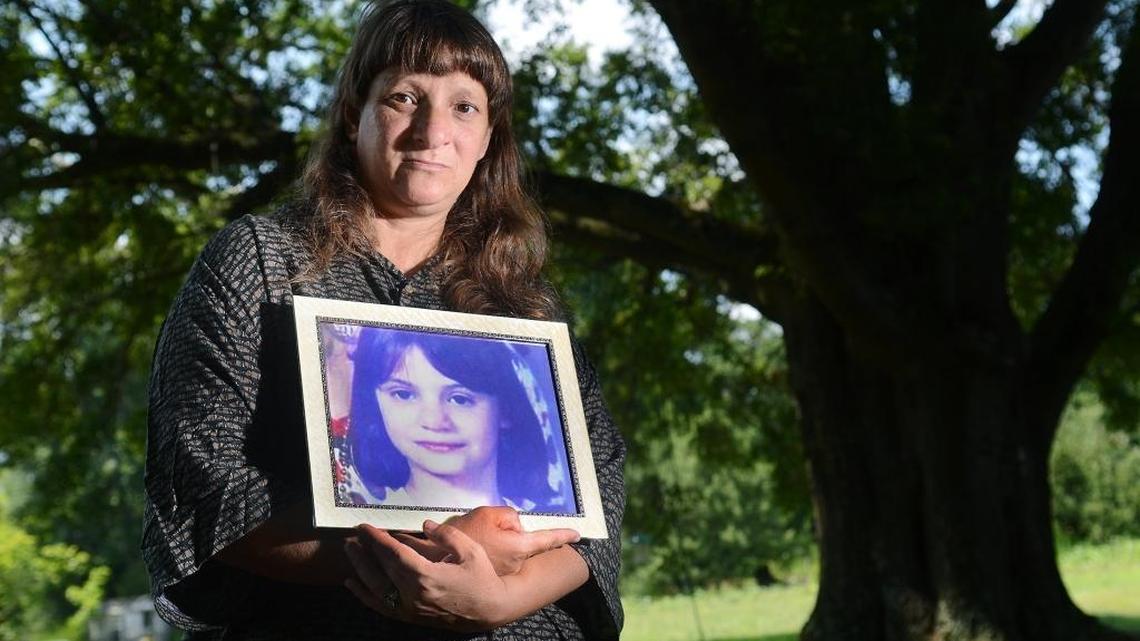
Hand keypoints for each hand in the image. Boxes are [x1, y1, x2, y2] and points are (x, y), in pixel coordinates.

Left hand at [344, 522, 509, 630]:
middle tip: (353, 535)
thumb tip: (424, 524)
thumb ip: (446, 535)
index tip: (365, 527)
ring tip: (350, 551)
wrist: (490, 609)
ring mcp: (409, 608)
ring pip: (375, 588)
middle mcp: (413, 594)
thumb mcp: (470, 550)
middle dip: (364, 550)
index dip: (377, 539)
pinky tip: (353, 583)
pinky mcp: (410, 616)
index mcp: (426, 576)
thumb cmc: (482, 578)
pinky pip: (380, 606)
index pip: (393, 554)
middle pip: (380, 569)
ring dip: (360, 568)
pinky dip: (363, 595)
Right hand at [396, 506, 580, 575]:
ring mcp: (504, 572)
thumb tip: (515, 524)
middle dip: (510, 533)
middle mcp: (515, 563)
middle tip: (486, 528)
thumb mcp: (488, 513)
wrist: (439, 557)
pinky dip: (487, 549)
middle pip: (522, 541)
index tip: (577, 534)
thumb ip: (509, 516)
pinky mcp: (491, 574)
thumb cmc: (465, 535)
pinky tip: (472, 543)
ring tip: (475, 535)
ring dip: (497, 541)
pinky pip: (496, 556)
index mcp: (519, 546)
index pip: (547, 539)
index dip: (563, 535)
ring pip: (508, 548)